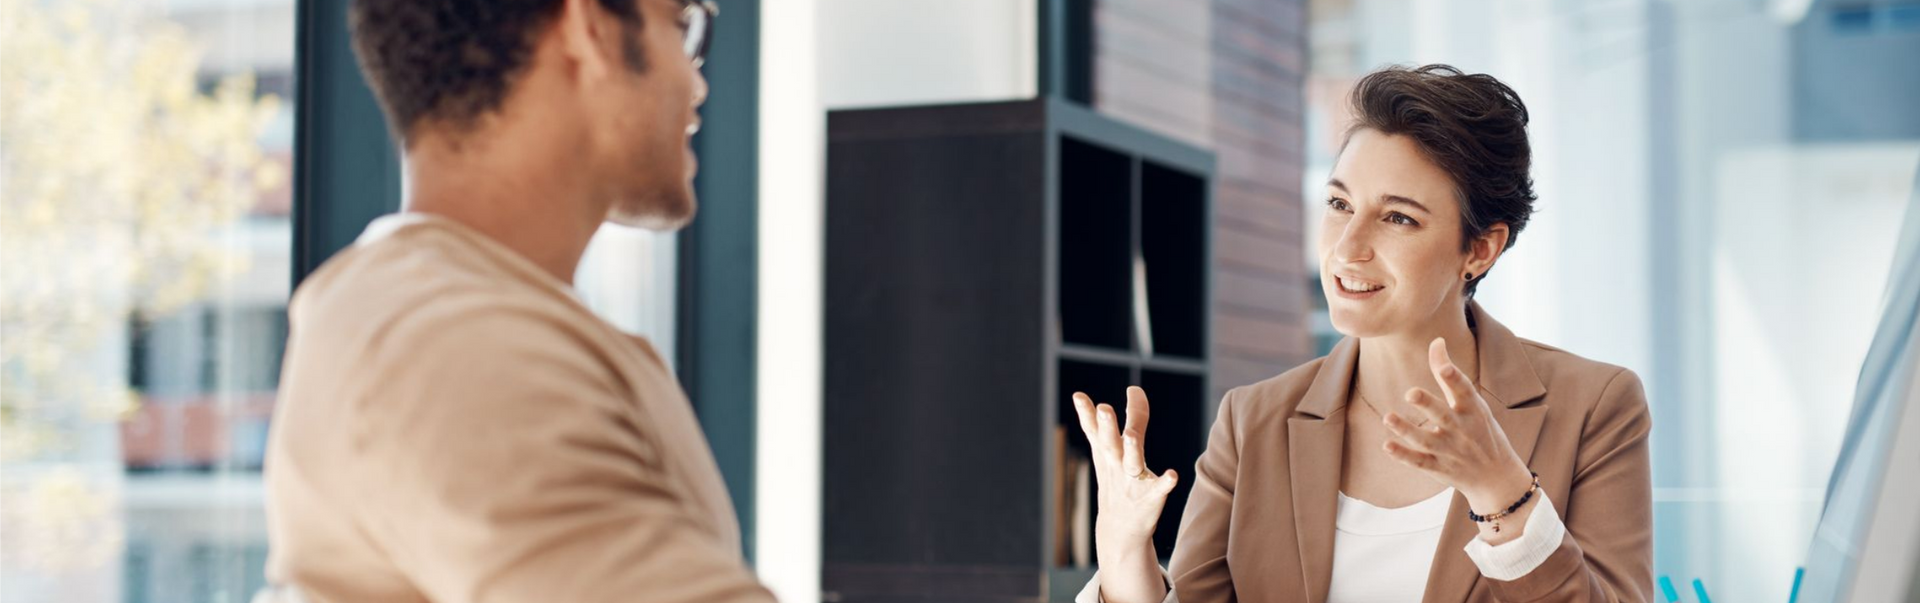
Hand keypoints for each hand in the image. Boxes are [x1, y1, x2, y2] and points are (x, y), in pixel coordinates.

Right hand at [1072, 387, 1176, 602]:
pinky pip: (1159, 488)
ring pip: (1132, 462)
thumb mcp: (1110, 454)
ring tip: (1131, 436)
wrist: (1120, 531)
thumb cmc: (1117, 483)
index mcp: (1106, 454)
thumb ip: (1119, 422)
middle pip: (1110, 443)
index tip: (1079, 396)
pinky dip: (1165, 482)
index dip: (1088, 413)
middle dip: (1106, 426)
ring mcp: (1132, 482)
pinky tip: (1172, 474)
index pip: (1094, 430)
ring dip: (1131, 448)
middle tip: (1104, 408)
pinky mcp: (1150, 497)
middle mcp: (1116, 465)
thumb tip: (1126, 391)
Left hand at [1380, 338, 1534, 520]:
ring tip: (1388, 418)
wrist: (1497, 477)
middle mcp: (1462, 429)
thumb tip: (1436, 341)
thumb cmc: (1481, 429)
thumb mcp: (1472, 402)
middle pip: (1443, 415)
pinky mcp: (1439, 468)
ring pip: (1426, 441)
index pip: (1464, 391)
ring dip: (1406, 430)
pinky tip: (1387, 446)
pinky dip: (1404, 456)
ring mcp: (1450, 450)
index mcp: (1472, 409)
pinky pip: (1419, 462)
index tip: (1444, 367)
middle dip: (1428, 404)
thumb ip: (1449, 374)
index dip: (1454, 378)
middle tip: (1411, 393)